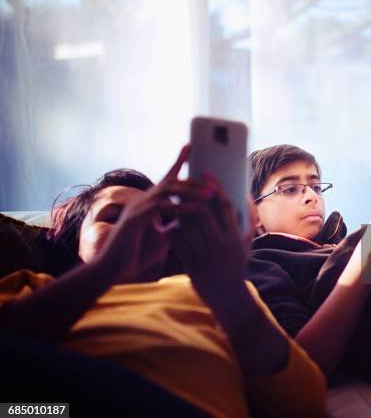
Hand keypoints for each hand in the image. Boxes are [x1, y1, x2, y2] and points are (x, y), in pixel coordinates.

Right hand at [96, 145, 202, 282]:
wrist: (111, 270)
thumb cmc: (134, 255)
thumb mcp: (161, 239)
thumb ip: (174, 227)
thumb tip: (191, 221)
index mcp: (148, 204)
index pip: (166, 179)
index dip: (178, 162)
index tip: (190, 147)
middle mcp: (142, 201)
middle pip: (170, 181)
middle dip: (192, 181)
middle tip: (213, 184)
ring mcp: (136, 209)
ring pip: (166, 191)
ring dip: (189, 192)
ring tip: (208, 195)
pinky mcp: (134, 220)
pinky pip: (159, 208)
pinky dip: (178, 208)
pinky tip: (193, 210)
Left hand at [166, 174, 247, 300]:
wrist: (228, 297)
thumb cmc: (237, 266)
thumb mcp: (246, 243)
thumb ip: (246, 221)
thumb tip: (245, 196)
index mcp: (234, 236)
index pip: (225, 206)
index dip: (215, 188)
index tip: (206, 174)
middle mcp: (220, 244)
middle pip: (202, 212)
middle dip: (191, 196)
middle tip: (183, 184)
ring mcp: (204, 254)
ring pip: (187, 226)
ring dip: (178, 211)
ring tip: (174, 200)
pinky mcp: (191, 264)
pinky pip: (178, 242)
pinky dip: (172, 230)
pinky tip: (168, 223)